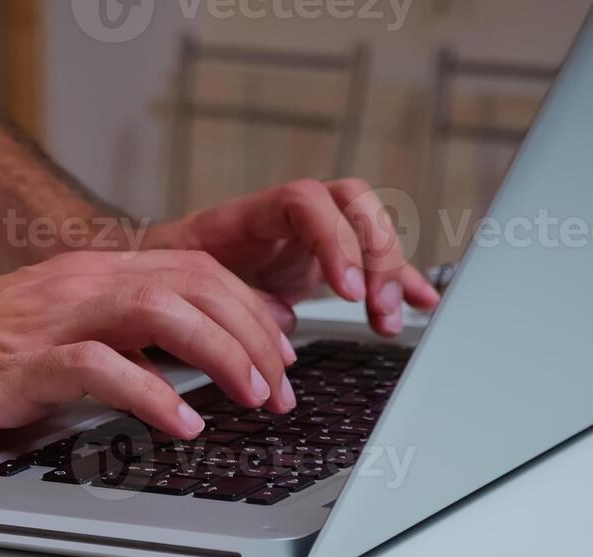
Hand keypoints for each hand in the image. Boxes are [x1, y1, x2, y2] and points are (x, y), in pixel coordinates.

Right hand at [0, 250, 299, 445]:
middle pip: (194, 283)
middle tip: (286, 385)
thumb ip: (110, 341)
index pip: (194, 269)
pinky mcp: (19, 365)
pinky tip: (183, 423)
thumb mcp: (46, 340)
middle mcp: (74, 284)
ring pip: (162, 311)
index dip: (252, 305)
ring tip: (255, 397)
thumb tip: (180, 368)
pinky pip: (102, 368)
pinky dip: (153, 394)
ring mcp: (47, 320)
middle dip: (255, 332)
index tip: (287, 345)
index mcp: (86, 276)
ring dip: (222, 355)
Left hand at [143, 179, 441, 337]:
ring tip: (389, 319)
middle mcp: (290, 217)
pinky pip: (373, 264)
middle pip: (352, 204)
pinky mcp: (328, 262)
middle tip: (374, 305)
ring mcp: (314, 235)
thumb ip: (229, 296)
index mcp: (253, 214)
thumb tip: (274, 319)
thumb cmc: (172, 274)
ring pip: (369, 230)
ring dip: (389, 273)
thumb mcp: (188, 285)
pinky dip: (400, 282)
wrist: (168, 273)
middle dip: (374, 253)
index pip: (306, 201)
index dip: (334, 239)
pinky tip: (423, 301)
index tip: (346, 288)